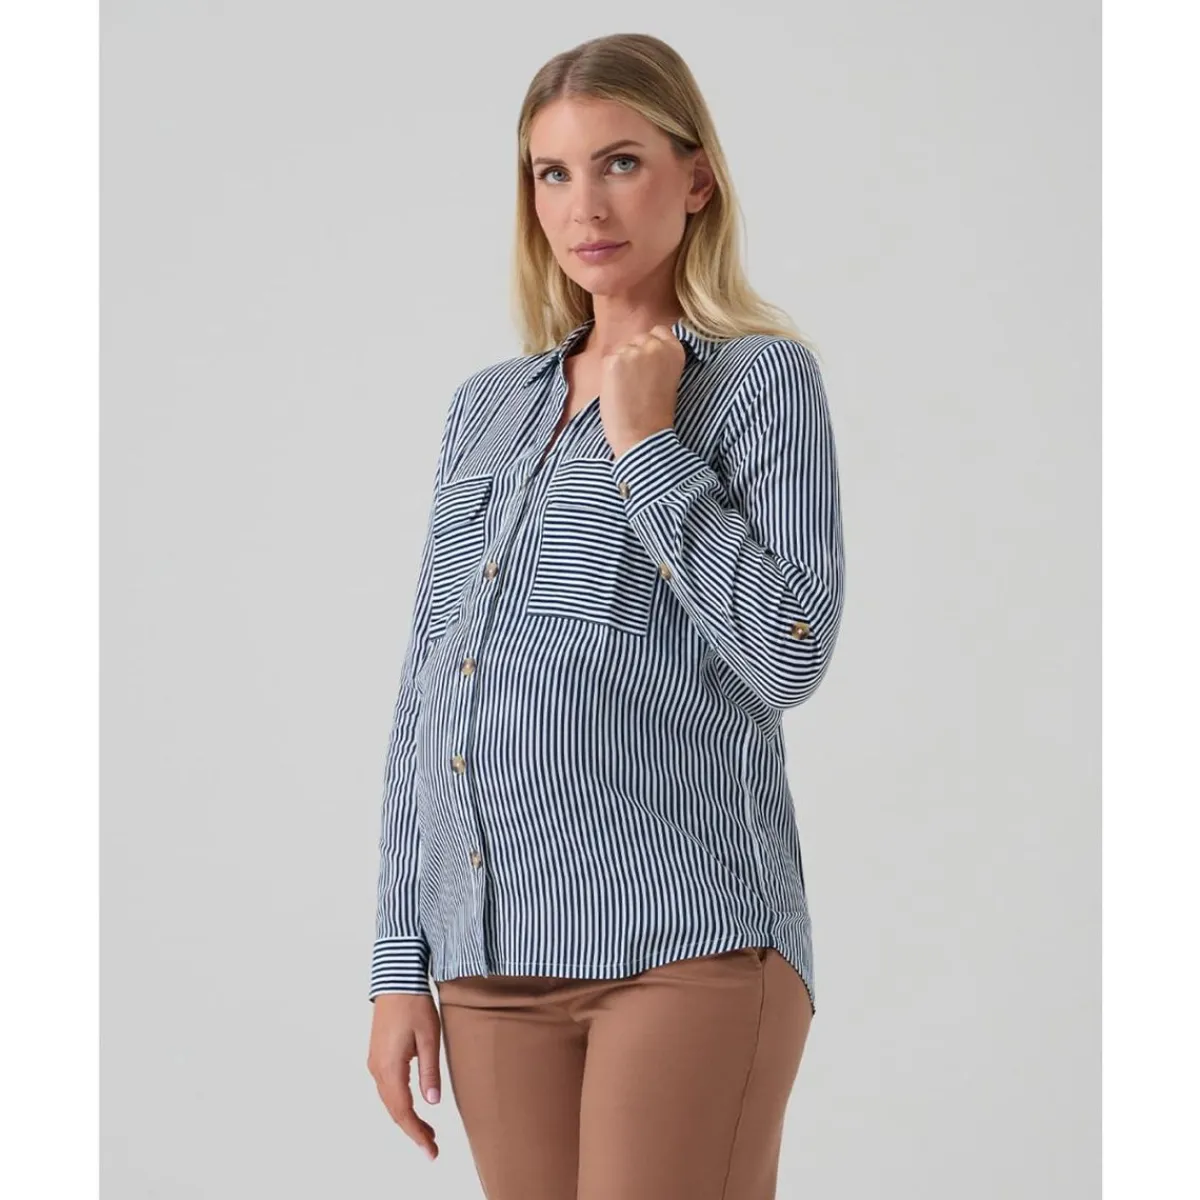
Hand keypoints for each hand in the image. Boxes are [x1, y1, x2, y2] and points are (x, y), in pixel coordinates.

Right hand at [367, 993, 442, 1160]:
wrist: (396, 980)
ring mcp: (374, 1062)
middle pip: (394, 1110)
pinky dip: (400, 1103)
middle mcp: (378, 1069)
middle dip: (413, 1131)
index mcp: (390, 1067)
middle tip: (432, 1148)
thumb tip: (432, 1102)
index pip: (403, 1111)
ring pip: (389, 1101)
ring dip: (406, 1118)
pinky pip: (387, 1089)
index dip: (417, 1134)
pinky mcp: (377, 1056)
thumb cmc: (415, 1005)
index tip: (431, 1151)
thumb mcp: (429, 1037)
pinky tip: (413, 1106)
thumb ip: (430, 1071)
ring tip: (427, 1132)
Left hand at [599, 323, 686, 459]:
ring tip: (628, 391)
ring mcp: (633, 352)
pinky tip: (618, 392)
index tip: (649, 365)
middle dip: (635, 355)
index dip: (651, 347)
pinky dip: (609, 375)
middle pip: (639, 338)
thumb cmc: (657, 415)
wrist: (643, 436)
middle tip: (637, 383)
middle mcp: (656, 346)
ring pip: (622, 349)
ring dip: (621, 365)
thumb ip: (659, 359)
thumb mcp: (669, 379)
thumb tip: (642, 348)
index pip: (659, 331)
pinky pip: (609, 360)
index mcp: (675, 351)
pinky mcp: (613, 361)